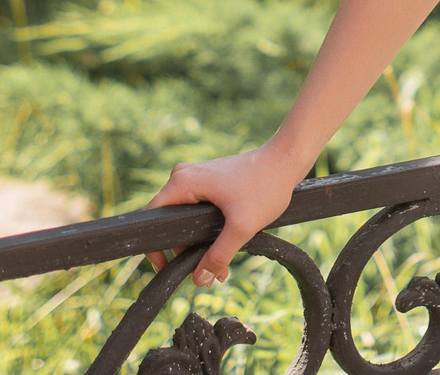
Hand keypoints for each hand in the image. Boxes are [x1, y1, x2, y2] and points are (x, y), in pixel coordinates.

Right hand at [142, 145, 308, 284]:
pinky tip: (224, 250)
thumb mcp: (241, 227)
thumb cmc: (265, 186)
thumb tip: (199, 280)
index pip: (152, 218)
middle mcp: (184, 176)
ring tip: (219, 270)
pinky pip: (198, 211)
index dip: (156, 248)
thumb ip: (218, 256)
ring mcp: (196, 177)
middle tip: (202, 275)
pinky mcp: (209, 181)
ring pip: (187, 220)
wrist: (286, 160)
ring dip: (200, 245)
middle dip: (186, 251)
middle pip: (170, 222)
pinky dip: (208, 231)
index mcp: (183, 182)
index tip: (167, 270)